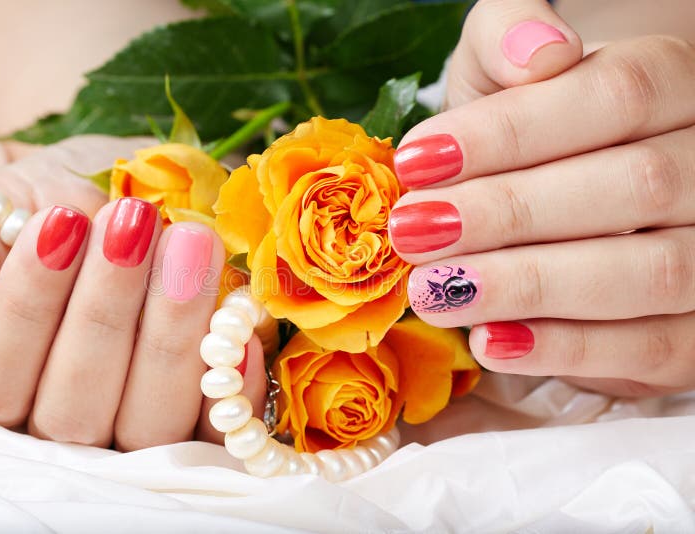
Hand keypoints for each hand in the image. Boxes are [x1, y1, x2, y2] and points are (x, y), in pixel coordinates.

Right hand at [0, 137, 265, 448]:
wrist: (124, 196)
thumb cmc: (57, 205)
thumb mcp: (5, 207)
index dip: (26, 306)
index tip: (61, 224)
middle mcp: (60, 424)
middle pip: (75, 407)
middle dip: (107, 309)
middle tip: (134, 223)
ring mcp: (133, 430)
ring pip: (149, 421)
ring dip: (173, 332)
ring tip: (191, 242)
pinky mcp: (201, 420)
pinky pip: (217, 427)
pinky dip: (234, 381)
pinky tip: (241, 322)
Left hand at [389, 1, 694, 395]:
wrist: (565, 188)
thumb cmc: (525, 127)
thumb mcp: (501, 70)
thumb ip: (507, 35)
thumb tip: (540, 50)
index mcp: (672, 82)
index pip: (612, 97)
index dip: (509, 133)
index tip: (417, 161)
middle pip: (636, 186)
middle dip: (509, 214)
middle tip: (413, 233)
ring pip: (652, 272)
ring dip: (529, 286)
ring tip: (435, 290)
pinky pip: (655, 346)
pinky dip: (568, 350)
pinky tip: (490, 341)